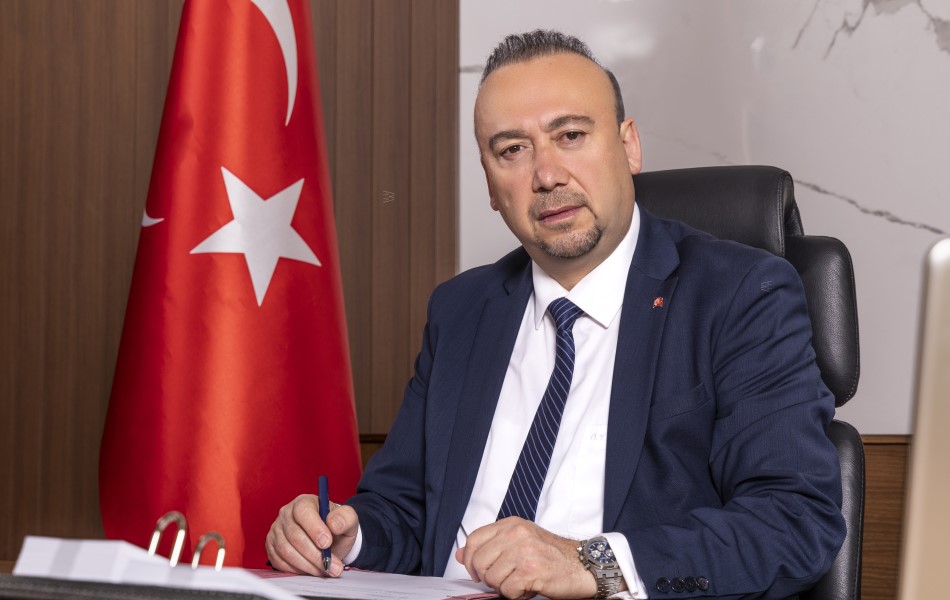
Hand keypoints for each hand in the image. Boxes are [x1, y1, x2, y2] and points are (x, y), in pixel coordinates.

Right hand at [265, 494, 358, 576]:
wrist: (329, 540)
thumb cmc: (336, 528)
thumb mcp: (348, 520)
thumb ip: (346, 518)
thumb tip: (334, 523)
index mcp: (304, 502)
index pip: (303, 512)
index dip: (314, 529)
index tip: (327, 543)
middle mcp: (286, 514)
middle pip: (295, 536)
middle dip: (315, 555)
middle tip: (333, 566)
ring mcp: (276, 531)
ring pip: (287, 551)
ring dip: (308, 565)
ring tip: (325, 570)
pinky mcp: (272, 547)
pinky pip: (280, 562)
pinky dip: (297, 570)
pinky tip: (312, 570)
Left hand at [455, 517, 595, 599]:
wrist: (584, 565)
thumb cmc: (554, 555)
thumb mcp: (520, 542)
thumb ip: (490, 546)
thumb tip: (460, 555)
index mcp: (511, 524)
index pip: (474, 539)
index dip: (469, 560)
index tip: (476, 571)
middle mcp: (516, 533)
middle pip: (479, 561)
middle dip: (488, 577)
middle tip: (505, 579)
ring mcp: (523, 551)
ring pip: (491, 578)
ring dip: (504, 587)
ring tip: (521, 581)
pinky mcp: (530, 570)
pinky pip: (507, 590)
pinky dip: (516, 595)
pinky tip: (528, 587)